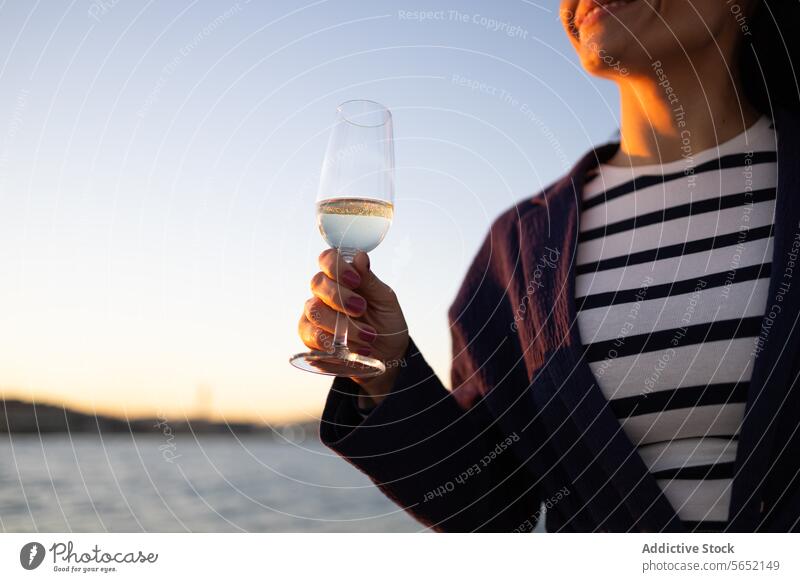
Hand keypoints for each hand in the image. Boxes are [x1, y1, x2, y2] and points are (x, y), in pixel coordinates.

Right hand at [298, 249, 408, 403]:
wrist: (389, 355)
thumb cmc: (386, 323)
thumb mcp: (385, 301)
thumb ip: (370, 280)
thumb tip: (360, 257)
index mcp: (343, 278)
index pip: (327, 259)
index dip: (336, 266)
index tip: (355, 280)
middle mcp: (325, 294)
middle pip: (317, 283)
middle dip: (340, 297)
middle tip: (361, 309)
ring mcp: (315, 315)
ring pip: (314, 311)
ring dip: (342, 324)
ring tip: (367, 336)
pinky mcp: (311, 339)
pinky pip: (310, 336)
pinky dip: (331, 342)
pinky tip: (349, 348)